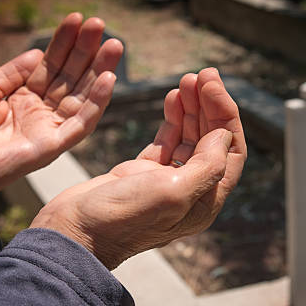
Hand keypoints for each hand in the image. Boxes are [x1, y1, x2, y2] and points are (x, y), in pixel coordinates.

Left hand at [0, 13, 122, 220]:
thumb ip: (13, 72)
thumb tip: (38, 52)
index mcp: (24, 97)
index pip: (51, 65)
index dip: (64, 43)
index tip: (76, 20)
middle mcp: (41, 112)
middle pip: (71, 77)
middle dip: (86, 51)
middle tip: (100, 24)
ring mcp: (49, 129)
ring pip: (82, 96)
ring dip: (100, 71)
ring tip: (114, 45)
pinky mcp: (53, 146)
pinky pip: (81, 123)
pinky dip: (97, 103)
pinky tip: (108, 80)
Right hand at [31, 69, 246, 268]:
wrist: (74, 230)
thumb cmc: (122, 218)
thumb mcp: (172, 193)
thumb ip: (206, 166)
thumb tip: (225, 135)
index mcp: (205, 200)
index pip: (230, 151)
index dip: (226, 115)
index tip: (212, 85)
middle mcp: (190, 191)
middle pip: (211, 140)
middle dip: (210, 105)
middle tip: (203, 74)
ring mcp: (166, 181)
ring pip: (189, 137)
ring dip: (191, 108)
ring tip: (187, 80)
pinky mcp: (142, 173)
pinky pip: (167, 140)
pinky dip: (172, 119)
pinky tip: (172, 98)